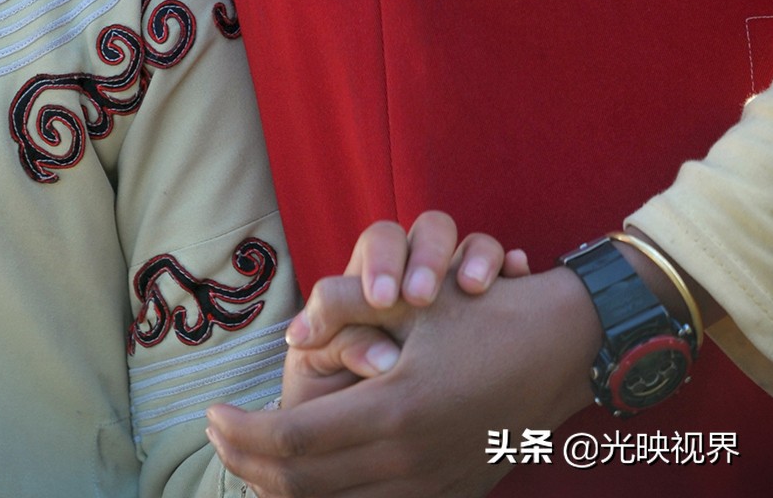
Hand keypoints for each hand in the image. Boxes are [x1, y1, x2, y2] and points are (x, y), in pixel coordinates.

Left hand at [207, 265, 598, 496]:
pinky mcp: (452, 495)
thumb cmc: (482, 310)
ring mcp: (435, 487)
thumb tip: (292, 334)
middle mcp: (411, 462)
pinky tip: (309, 475)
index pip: (294, 443)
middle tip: (218, 436)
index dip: (243, 432)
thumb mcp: (411, 298)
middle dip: (250, 463)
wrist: (564, 348)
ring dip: (284, 485)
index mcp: (394, 413)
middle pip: (306, 485)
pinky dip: (331, 497)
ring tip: (251, 456)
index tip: (211, 413)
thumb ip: (342, 308)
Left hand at [281, 214, 530, 396]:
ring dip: (477, 256)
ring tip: (472, 286)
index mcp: (384, 270)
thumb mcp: (345, 352)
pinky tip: (517, 272)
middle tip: (420, 295)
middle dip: (427, 255)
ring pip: (478, 246)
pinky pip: (517, 279)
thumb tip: (341, 347)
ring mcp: (469, 287)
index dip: (381, 262)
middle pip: (432, 230)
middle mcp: (428, 270)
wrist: (408, 410)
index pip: (382, 239)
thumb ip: (343, 334)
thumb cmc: (362, 373)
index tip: (381, 298)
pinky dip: (514, 271)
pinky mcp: (503, 308)